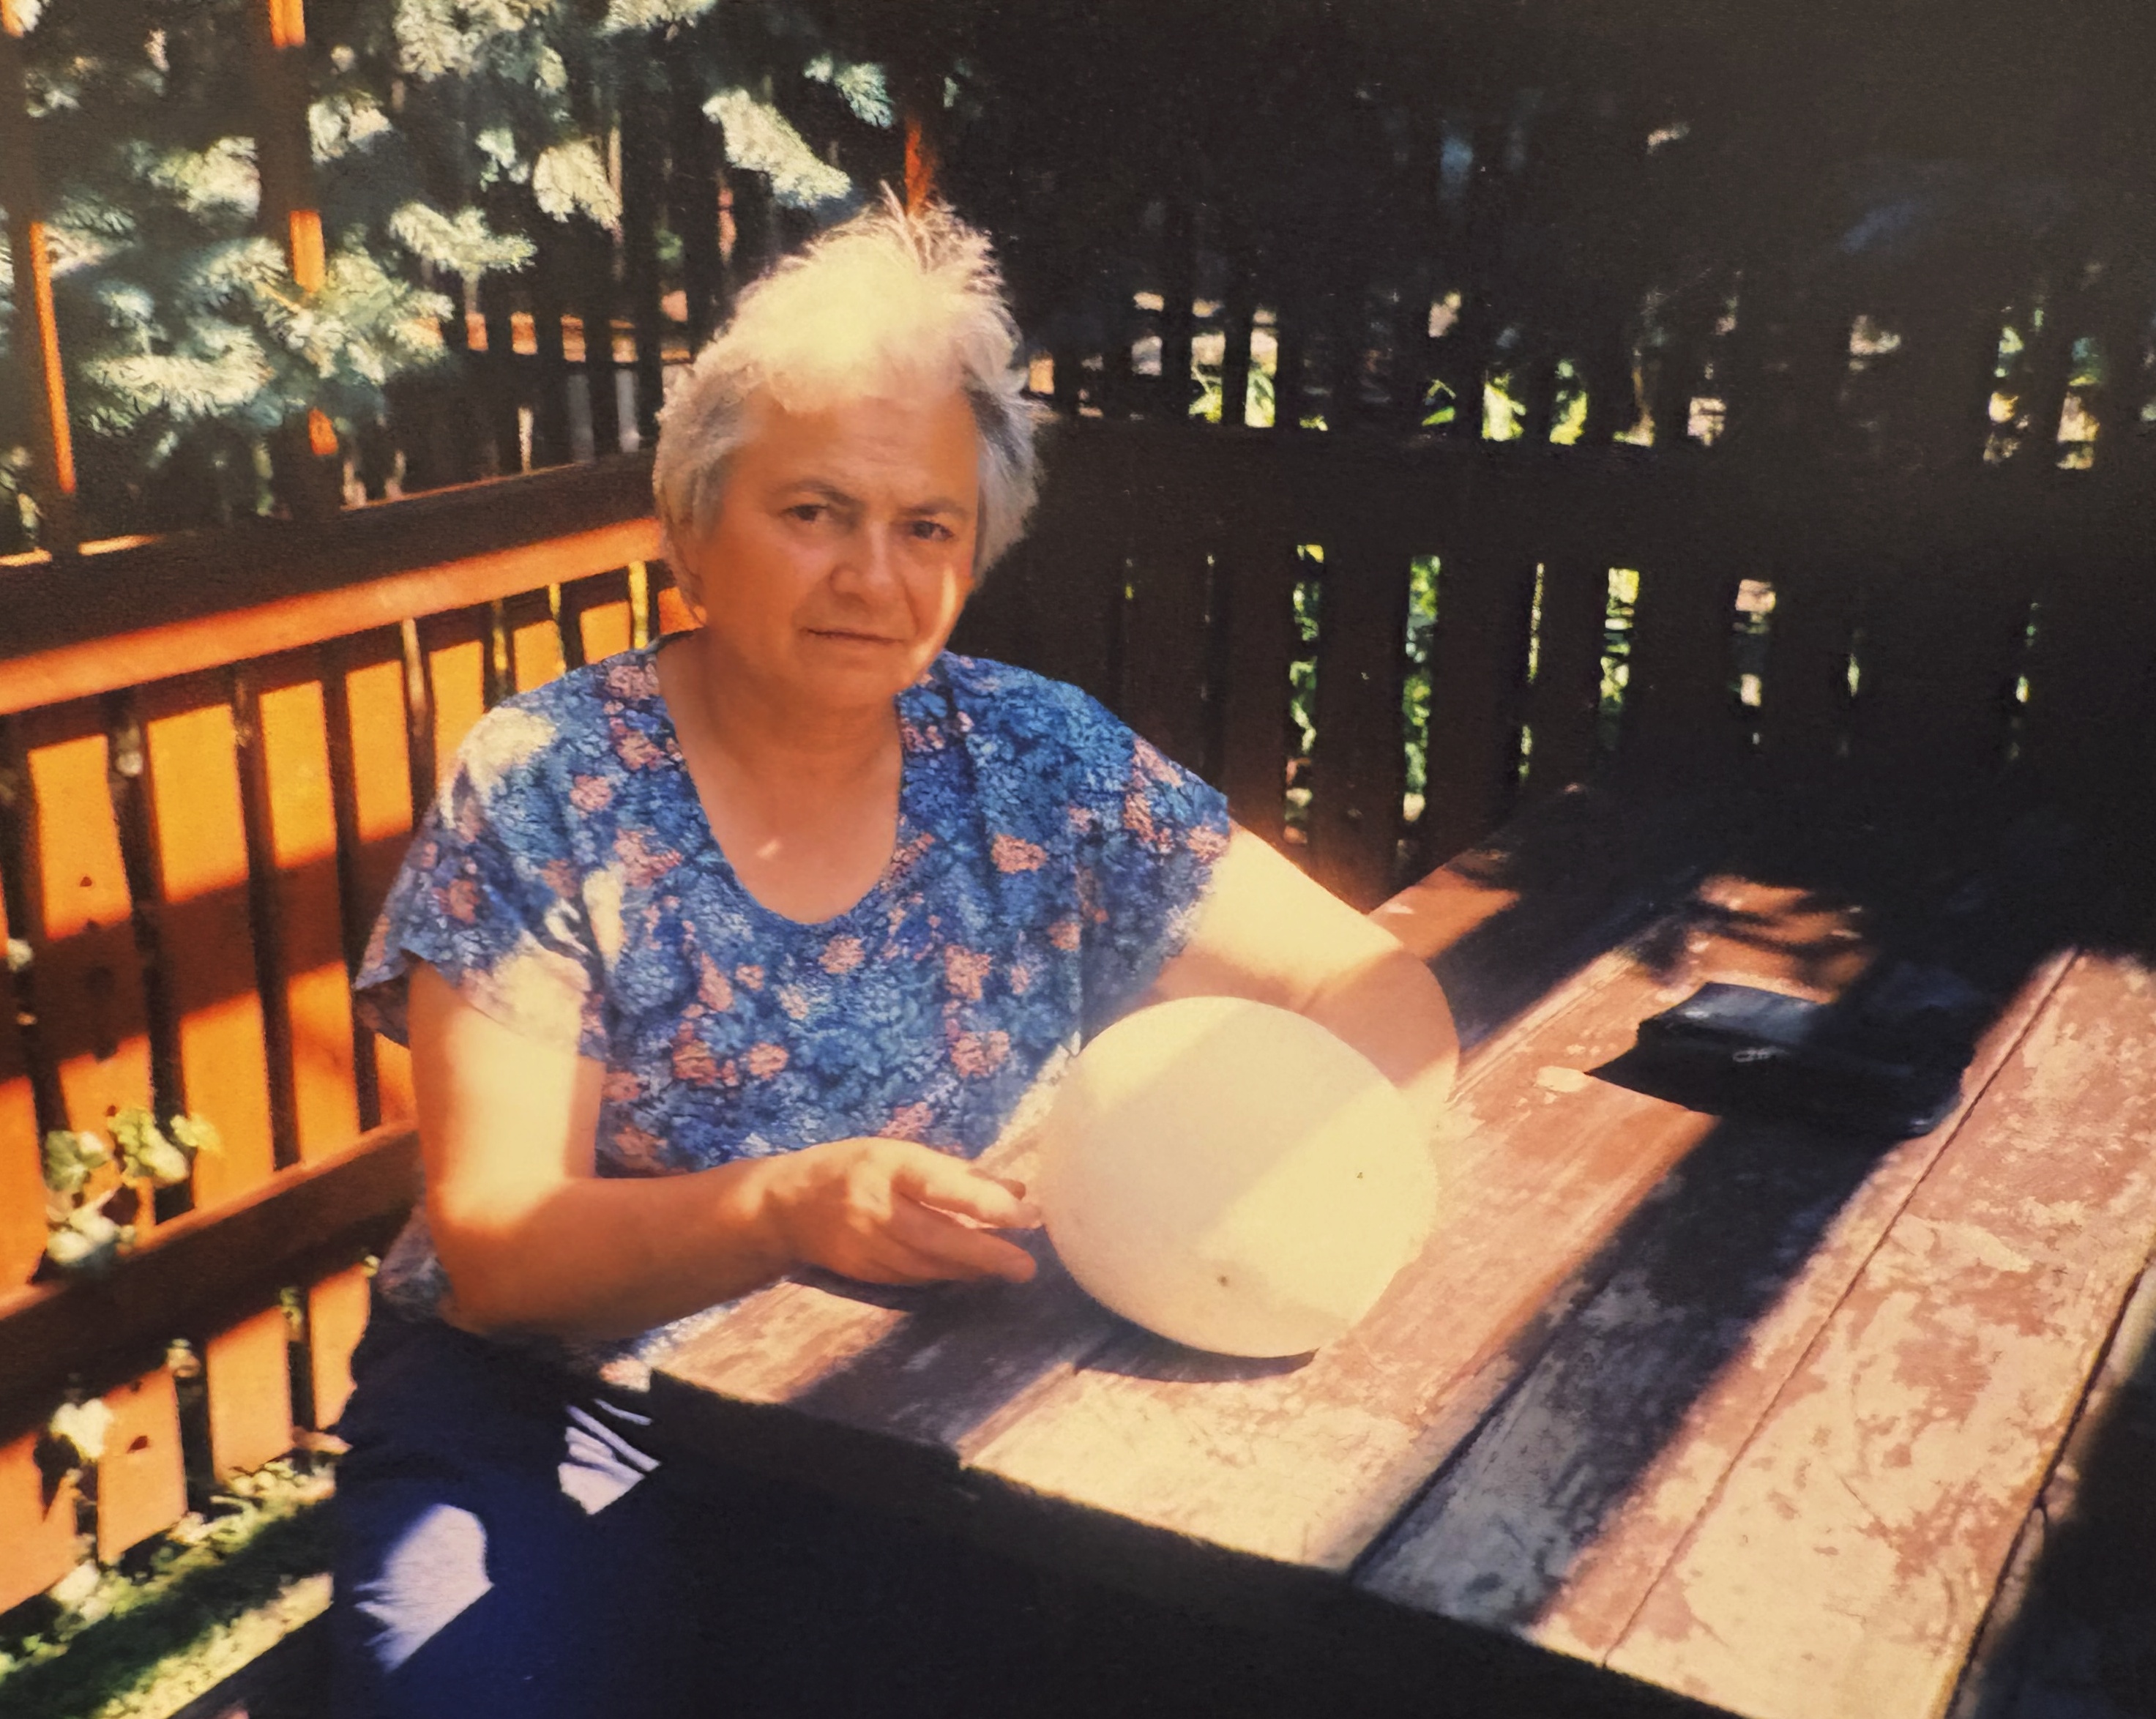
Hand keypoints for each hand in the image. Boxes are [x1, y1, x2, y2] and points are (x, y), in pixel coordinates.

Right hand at [761, 1139, 1041, 1286]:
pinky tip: (972, 1273)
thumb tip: (1018, 1192)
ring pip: (929, 1264)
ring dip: (972, 1268)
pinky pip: (915, 1276)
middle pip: (937, 1237)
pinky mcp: (864, 1273)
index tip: (1027, 1214)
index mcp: (887, 1166)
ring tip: (1010, 1268)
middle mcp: (876, 1208)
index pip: (941, 1186)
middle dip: (986, 1254)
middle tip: (1026, 1266)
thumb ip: (956, 1172)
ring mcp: (867, 1246)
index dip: (985, 1202)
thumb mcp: (899, 1153)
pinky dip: (946, 1274)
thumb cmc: (853, 1167)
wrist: (785, 1207)